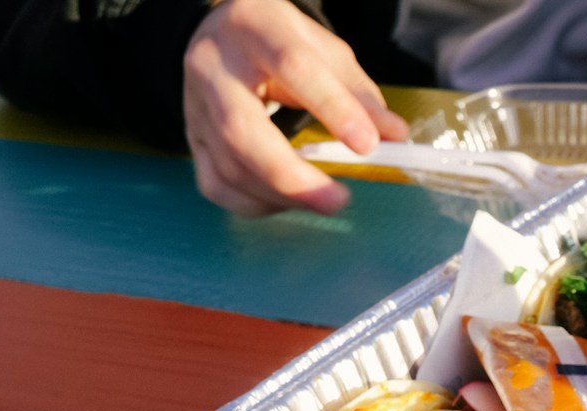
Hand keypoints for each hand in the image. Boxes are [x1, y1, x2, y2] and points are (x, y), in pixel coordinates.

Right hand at [182, 0, 409, 215]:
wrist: (222, 36)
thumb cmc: (280, 44)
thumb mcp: (324, 52)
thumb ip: (357, 93)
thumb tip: (394, 136)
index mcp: (254, 29)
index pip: (292, 67)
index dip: (332, 108)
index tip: (367, 145)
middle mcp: (213, 67)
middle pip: (241, 131)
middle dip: (292, 176)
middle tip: (338, 201)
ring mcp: (195, 107)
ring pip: (229, 165)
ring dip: (283, 196)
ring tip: (324, 200)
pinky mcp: (192, 140)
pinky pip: (217, 185)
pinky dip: (258, 204)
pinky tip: (289, 201)